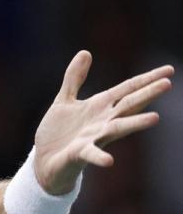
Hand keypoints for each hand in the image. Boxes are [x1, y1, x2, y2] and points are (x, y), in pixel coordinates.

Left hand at [33, 51, 173, 194]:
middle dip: (146, 95)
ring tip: (155, 118)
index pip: (127, 90)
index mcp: (99, 107)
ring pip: (117, 129)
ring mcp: (93, 138)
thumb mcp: (65, 100)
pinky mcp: (79, 154)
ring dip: (135, 123)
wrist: (45, 160)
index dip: (146, 79)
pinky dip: (99, 157)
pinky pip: (91, 155)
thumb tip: (86, 52)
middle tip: (167, 84)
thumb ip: (75, 78)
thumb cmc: (59, 132)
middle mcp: (102, 122)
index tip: (169, 70)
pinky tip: (109, 161)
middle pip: (128, 105)